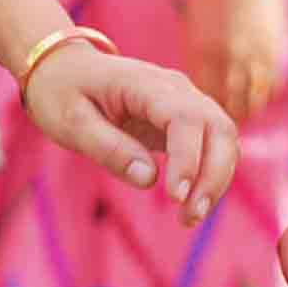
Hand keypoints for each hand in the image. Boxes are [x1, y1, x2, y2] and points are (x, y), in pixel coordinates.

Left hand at [22, 42, 236, 217]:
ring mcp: (186, 100)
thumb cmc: (63, 93)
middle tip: (189, 217)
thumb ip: (109, 148)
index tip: (175, 197)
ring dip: (216, 179)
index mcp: (144, 83)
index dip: (188, 158)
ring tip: (189, 218)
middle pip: (218, 127)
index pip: (184, 118)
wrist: (66, 68)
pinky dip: (211, 174)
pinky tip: (192, 202)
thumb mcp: (71, 123)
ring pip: (224, 137)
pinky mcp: (186, 118)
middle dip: (213, 175)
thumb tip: (148, 179)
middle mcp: (176, 88)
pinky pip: (214, 144)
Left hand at [183, 0, 287, 125]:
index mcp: (202, 50)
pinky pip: (270, 86)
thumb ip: (196, 53)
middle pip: (226, 108)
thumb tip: (198, 83)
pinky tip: (257, 98)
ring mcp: (254, 55)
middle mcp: (228, 58)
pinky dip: (263, 96)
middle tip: (219, 133)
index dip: (200, 115)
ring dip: (246, 113)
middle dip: (222, 123)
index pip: (200, 98)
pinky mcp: (275, 50)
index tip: (197, 126)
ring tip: (238, 122)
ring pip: (251, 102)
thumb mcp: (193, 21)